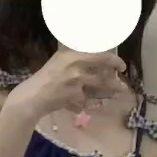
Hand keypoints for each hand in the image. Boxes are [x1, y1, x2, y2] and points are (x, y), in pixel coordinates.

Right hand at [3, 49, 125, 124]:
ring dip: (110, 93)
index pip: (102, 56)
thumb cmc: (44, 76)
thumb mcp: (60, 59)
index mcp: (73, 56)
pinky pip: (89, 103)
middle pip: (105, 77)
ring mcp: (77, 87)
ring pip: (100, 91)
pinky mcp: (75, 101)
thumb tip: (94, 52)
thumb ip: (76, 56)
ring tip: (117, 93)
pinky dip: (93, 104)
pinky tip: (96, 104)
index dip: (115, 61)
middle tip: (122, 85)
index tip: (121, 65)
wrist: (33, 96)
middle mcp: (77, 70)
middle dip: (116, 83)